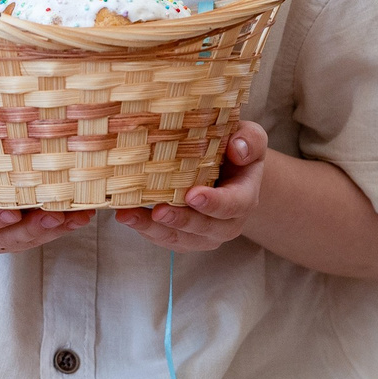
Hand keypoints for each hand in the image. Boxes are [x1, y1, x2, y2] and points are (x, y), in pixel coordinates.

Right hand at [0, 132, 93, 255]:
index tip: (13, 212)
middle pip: (3, 238)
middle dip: (32, 229)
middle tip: (58, 216)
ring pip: (24, 241)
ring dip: (52, 231)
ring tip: (78, 216)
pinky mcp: (13, 236)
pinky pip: (36, 237)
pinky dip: (59, 228)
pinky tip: (79, 216)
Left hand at [115, 121, 266, 252]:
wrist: (227, 172)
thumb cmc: (235, 152)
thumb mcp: (250, 139)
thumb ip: (250, 140)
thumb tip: (236, 149)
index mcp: (245, 196)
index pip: (234, 204)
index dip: (214, 202)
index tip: (192, 195)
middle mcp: (228, 222)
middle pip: (205, 228)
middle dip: (180, 220)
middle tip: (157, 210)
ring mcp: (205, 234)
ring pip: (180, 238)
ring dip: (153, 229)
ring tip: (129, 216)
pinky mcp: (184, 238)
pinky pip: (165, 240)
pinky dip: (145, 230)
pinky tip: (127, 217)